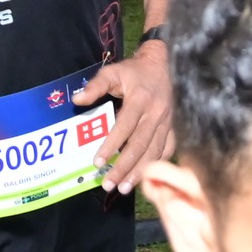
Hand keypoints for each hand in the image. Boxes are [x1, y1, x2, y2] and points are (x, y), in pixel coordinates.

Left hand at [76, 42, 171, 191]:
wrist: (165, 63)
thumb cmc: (135, 71)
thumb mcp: (113, 71)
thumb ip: (96, 85)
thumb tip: (77, 100)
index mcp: (139, 99)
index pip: (124, 127)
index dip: (111, 146)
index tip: (97, 163)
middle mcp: (155, 113)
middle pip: (139, 145)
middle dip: (123, 167)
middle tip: (108, 184)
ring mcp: (167, 122)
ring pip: (154, 152)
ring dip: (139, 172)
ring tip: (124, 188)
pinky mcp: (174, 127)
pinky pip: (167, 150)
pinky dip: (156, 165)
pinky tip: (145, 177)